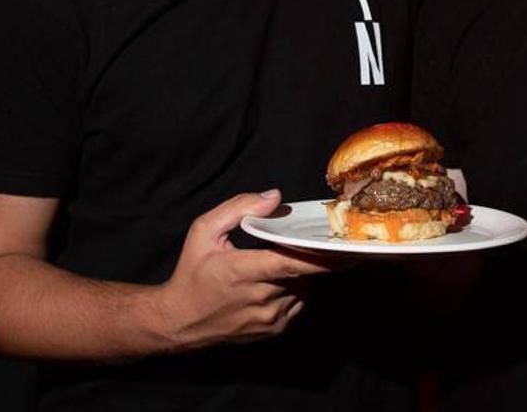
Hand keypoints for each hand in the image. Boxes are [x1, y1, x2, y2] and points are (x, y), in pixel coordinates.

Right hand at [153, 190, 333, 350]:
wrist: (179, 321)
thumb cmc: (192, 273)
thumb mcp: (204, 231)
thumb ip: (238, 208)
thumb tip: (274, 197)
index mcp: (243, 271)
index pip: (294, 262)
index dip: (324, 255)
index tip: (348, 246)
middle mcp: (261, 298)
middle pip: (305, 273)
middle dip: (317, 256)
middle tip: (327, 240)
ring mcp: (269, 318)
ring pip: (305, 287)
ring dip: (304, 271)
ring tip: (289, 258)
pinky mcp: (273, 330)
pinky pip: (299, 302)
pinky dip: (298, 287)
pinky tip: (282, 278)